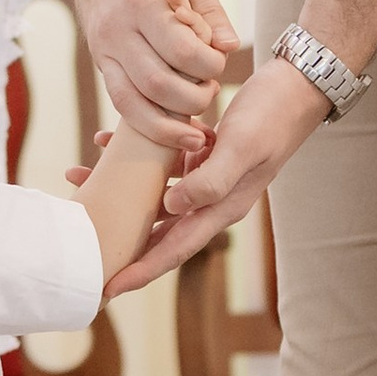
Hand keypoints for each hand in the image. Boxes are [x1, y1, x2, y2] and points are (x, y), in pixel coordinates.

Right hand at [64, 0, 236, 143]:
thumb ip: (210, 11)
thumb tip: (230, 47)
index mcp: (142, 0)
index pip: (182, 51)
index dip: (209, 66)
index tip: (218, 61)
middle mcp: (117, 29)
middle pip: (159, 84)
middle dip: (193, 99)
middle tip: (210, 90)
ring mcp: (103, 49)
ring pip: (133, 103)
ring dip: (169, 123)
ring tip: (195, 127)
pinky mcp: (99, 62)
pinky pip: (120, 101)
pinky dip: (147, 122)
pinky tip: (171, 131)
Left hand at [103, 56, 329, 290]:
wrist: (296, 87)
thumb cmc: (271, 116)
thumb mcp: (241, 147)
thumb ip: (210, 180)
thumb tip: (170, 208)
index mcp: (223, 207)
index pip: (176, 250)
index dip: (141, 271)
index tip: (109, 288)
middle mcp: (214, 199)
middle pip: (160, 231)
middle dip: (122, 239)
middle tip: (83, 248)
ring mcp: (209, 178)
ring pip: (156, 197)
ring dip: (120, 192)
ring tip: (80, 183)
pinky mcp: (205, 155)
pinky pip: (164, 166)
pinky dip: (136, 158)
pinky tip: (107, 140)